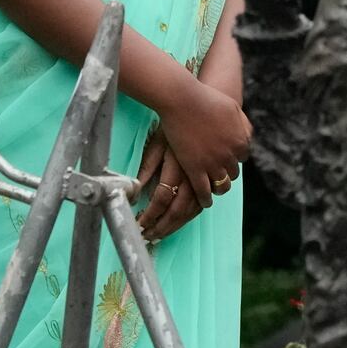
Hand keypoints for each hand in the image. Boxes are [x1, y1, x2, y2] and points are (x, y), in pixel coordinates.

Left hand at [133, 129, 203, 243]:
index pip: (161, 199)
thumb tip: (134, 191)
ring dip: (175, 225)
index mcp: (176, 166)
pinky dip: (190, 215)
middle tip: (148, 236)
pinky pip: (203, 203)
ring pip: (192, 210)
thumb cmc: (176, 126)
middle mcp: (193, 174)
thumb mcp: (156, 144)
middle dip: (162, 226)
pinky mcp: (212, 178)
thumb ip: (146, 168)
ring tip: (160, 233)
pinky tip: (179, 220)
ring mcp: (205, 178)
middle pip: (178, 210)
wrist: (204, 111)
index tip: (140, 223)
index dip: (150, 215)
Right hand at [157, 73, 249, 202]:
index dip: (234, 157)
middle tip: (219, 173)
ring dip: (219, 188)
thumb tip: (249, 137)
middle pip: (233, 173)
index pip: (243, 157)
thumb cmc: (207, 99)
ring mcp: (212, 164)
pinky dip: (205, 199)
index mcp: (241, 141)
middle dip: (227, 172)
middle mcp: (230, 156)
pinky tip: (205, 201)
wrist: (183, 100)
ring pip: (221, 185)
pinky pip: (203, 191)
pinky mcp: (195, 169)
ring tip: (214, 190)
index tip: (226, 157)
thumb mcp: (233, 108)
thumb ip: (243, 125)